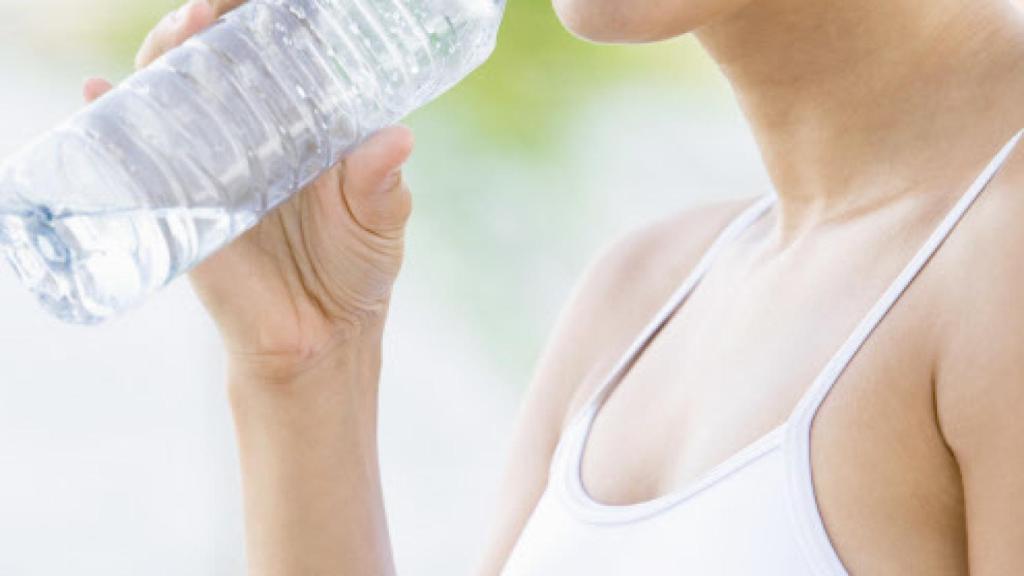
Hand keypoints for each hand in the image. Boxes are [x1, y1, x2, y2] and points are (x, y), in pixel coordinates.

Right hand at [84, 0, 414, 381]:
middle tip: (214, 9)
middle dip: (212, 27)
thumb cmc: (356, 273)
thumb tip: (396, 138)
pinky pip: (140, 155)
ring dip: (168, 57)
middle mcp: (257, 137)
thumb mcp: (379, 223)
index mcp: (307, 130)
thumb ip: (381, 184)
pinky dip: (112, 119)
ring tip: (182, 34)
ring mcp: (215, 166)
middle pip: (220, 64)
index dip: (269, 20)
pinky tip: (99, 90)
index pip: (283, 58)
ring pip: (176, 95)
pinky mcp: (182, 202)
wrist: (319, 339)